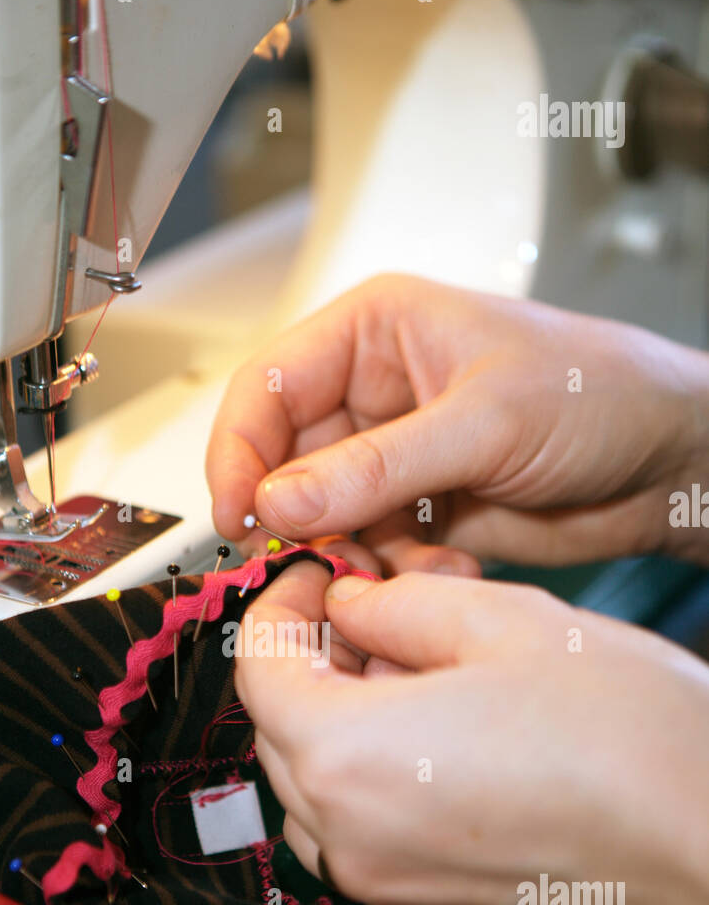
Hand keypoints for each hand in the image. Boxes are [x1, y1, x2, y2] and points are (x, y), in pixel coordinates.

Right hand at [207, 274, 708, 571]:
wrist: (669, 461)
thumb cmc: (600, 393)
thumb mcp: (484, 422)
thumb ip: (375, 467)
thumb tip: (279, 500)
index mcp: (375, 331)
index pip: (267, 387)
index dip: (240, 451)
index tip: (238, 515)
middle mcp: (373, 391)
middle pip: (286, 461)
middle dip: (300, 517)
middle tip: (315, 561)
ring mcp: (394, 456)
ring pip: (326, 517)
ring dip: (353, 553)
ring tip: (401, 566)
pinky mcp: (419, 510)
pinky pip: (371, 551)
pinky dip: (393, 573)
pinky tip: (446, 566)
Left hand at [235, 561, 708, 904]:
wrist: (706, 843)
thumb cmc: (625, 737)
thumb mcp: (501, 621)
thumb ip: (396, 605)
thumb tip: (348, 604)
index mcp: (346, 756)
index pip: (257, 666)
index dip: (280, 605)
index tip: (315, 576)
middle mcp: (347, 837)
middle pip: (277, 728)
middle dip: (311, 660)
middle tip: (370, 612)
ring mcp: (384, 883)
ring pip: (312, 783)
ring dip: (337, 719)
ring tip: (413, 672)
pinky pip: (358, 831)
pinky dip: (370, 777)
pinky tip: (438, 736)